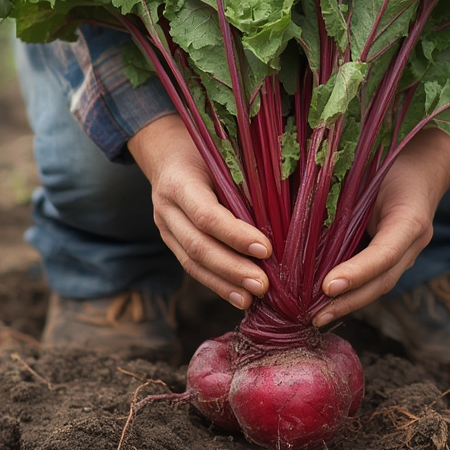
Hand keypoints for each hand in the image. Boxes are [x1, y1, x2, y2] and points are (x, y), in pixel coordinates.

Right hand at [128, 115, 271, 309]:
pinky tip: (240, 298)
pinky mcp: (172, 243)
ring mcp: (166, 229)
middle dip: (233, 269)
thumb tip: (283, 213)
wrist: (168, 153)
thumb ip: (244, 180)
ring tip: (253, 299)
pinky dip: (218, 285)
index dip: (235, 235)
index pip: (206, 215)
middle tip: (264, 285)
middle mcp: (166, 208)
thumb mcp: (224, 155)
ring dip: (225, 284)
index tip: (266, 249)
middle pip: (198, 246)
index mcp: (179, 181)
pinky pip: (193, 269)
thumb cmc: (207, 150)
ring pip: (192, 264)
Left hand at [312, 128, 449, 326]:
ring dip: (347, 304)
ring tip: (314, 317)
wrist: (419, 167)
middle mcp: (412, 243)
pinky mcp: (394, 259)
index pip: (385, 253)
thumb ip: (345, 190)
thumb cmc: (389, 161)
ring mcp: (406, 254)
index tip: (327, 286)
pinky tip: (324, 304)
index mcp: (410, 219)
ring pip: (379, 287)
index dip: (358, 272)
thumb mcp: (369, 170)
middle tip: (314, 315)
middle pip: (383, 281)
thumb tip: (298, 210)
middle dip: (348, 301)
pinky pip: (373, 280)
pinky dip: (350, 294)